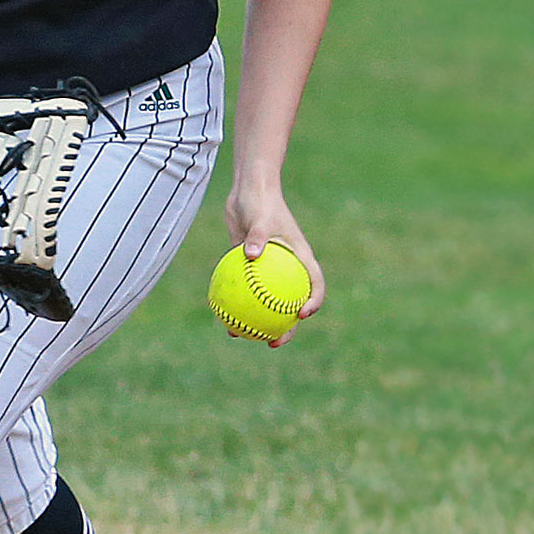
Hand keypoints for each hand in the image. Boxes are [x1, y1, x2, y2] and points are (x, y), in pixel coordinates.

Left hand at [221, 182, 324, 340]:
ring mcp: (268, 271)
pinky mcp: (249, 268)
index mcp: (299, 258)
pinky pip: (244, 292)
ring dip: (257, 323)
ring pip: (266, 304)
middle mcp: (287, 269)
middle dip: (286, 328)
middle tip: (273, 342)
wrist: (247, 191)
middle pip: (291, 305)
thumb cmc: (260, 201)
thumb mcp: (260, 216)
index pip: (314, 285)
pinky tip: (220, 317)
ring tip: (242, 337)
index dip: (313, 303)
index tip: (302, 314)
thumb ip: (257, 235)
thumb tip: (251, 255)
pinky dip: (235, 305)